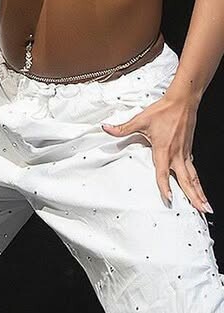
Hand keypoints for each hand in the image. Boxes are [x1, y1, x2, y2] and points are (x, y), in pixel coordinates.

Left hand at [103, 89, 211, 211]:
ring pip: (193, 177)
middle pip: (186, 180)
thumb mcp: (140, 120)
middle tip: (202, 211)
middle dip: (195, 197)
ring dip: (200, 192)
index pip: (163, 172)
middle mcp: (176, 154)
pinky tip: (199, 187)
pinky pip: (194, 169)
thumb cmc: (163, 111)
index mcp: (163, 149)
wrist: (181, 102)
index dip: (165, 186)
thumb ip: (123, 128)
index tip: (169, 198)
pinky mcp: (188, 149)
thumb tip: (106, 128)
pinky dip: (198, 181)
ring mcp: (184, 153)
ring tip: (206, 206)